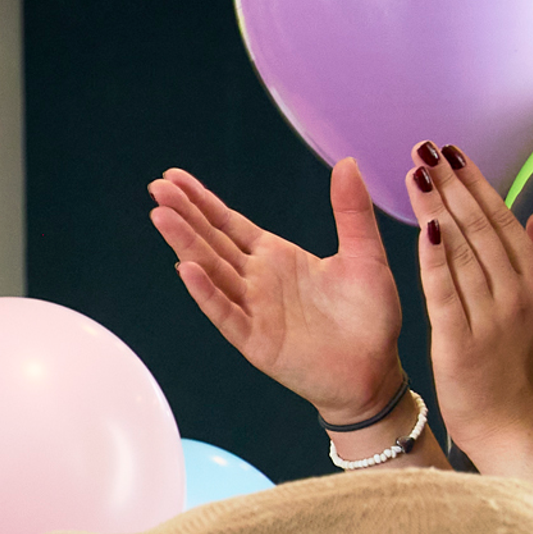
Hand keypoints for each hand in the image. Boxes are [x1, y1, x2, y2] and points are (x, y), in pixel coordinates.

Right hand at [147, 161, 406, 423]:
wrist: (375, 371)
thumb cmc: (370, 318)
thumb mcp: (366, 255)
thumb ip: (351, 211)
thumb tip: (346, 162)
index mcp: (276, 258)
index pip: (229, 224)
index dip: (202, 201)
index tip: (175, 178)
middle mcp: (256, 281)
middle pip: (211, 241)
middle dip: (184, 215)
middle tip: (157, 188)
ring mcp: (252, 310)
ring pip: (210, 271)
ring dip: (185, 244)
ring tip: (161, 217)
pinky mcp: (255, 340)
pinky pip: (226, 313)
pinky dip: (206, 292)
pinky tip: (187, 270)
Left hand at [408, 141, 532, 465]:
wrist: (518, 425)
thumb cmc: (525, 368)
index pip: (501, 220)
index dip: (476, 184)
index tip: (452, 153)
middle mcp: (516, 291)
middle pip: (480, 227)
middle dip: (451, 184)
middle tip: (424, 149)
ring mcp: (490, 315)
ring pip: (461, 250)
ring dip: (437, 207)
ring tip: (414, 173)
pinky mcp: (461, 339)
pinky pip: (446, 291)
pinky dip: (435, 259)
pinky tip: (423, 228)